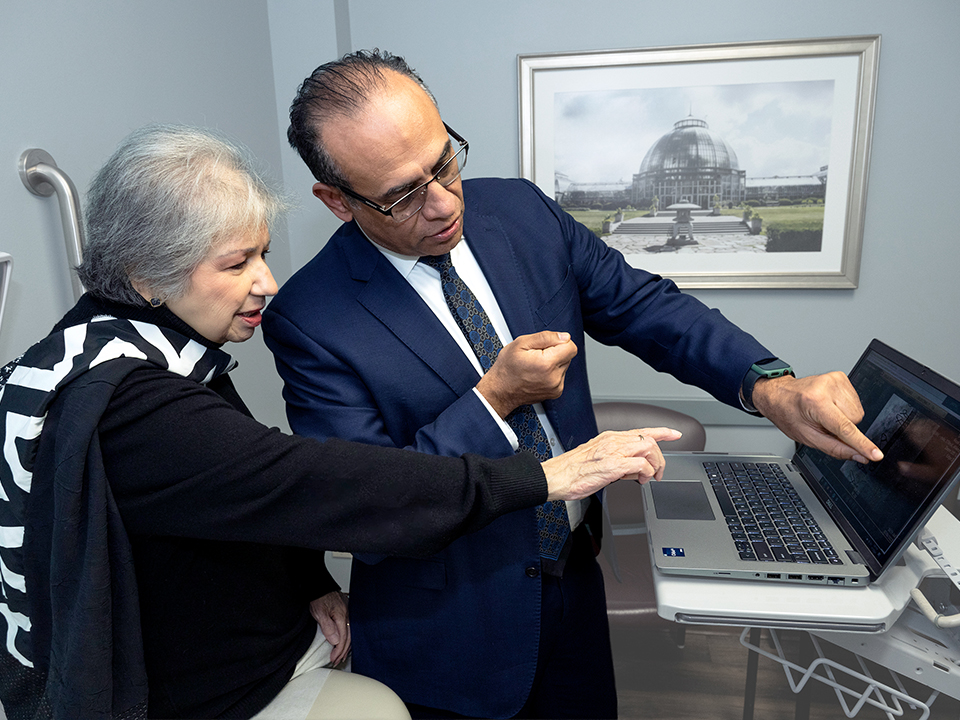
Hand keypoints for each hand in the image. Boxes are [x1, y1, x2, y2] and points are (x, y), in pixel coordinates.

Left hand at [310, 591, 350, 666]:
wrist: (320, 586)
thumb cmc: (319, 597)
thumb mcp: (319, 613)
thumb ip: (328, 627)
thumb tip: (336, 641)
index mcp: (342, 616)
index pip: (343, 638)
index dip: (338, 651)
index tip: (334, 658)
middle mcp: (348, 615)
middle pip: (349, 638)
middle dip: (343, 652)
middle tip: (337, 661)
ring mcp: (348, 613)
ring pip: (351, 634)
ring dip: (346, 646)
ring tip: (341, 656)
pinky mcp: (346, 612)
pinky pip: (350, 629)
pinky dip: (347, 638)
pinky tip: (345, 642)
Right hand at [476, 331, 577, 417]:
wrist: (501, 391)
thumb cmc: (507, 368)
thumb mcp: (521, 343)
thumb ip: (546, 337)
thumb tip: (564, 336)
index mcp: (547, 364)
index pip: (571, 347)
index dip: (559, 342)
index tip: (546, 346)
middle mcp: (554, 378)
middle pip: (568, 356)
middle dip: (555, 352)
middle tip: (537, 355)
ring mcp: (556, 387)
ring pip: (564, 365)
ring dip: (553, 363)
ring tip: (536, 366)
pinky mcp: (556, 392)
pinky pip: (560, 376)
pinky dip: (552, 373)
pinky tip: (538, 373)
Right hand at [541, 427, 682, 499]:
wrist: (555, 477)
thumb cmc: (572, 471)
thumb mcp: (598, 460)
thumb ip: (618, 461)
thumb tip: (634, 470)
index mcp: (609, 438)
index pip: (641, 431)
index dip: (662, 432)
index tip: (675, 433)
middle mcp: (612, 441)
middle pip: (649, 439)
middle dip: (660, 457)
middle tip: (658, 472)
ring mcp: (612, 451)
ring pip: (648, 448)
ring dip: (654, 464)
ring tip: (648, 477)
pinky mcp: (611, 465)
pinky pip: (640, 464)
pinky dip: (645, 472)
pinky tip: (640, 480)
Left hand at [751, 372, 882, 463]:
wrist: (779, 394)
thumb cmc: (789, 414)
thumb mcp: (807, 437)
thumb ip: (835, 448)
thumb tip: (860, 456)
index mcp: (815, 402)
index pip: (845, 428)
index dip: (862, 444)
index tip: (876, 454)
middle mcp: (826, 387)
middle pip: (855, 420)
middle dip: (843, 428)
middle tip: (824, 423)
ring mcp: (835, 379)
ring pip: (858, 412)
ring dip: (844, 417)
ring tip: (824, 413)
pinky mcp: (841, 376)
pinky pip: (855, 402)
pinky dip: (844, 408)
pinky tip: (829, 405)